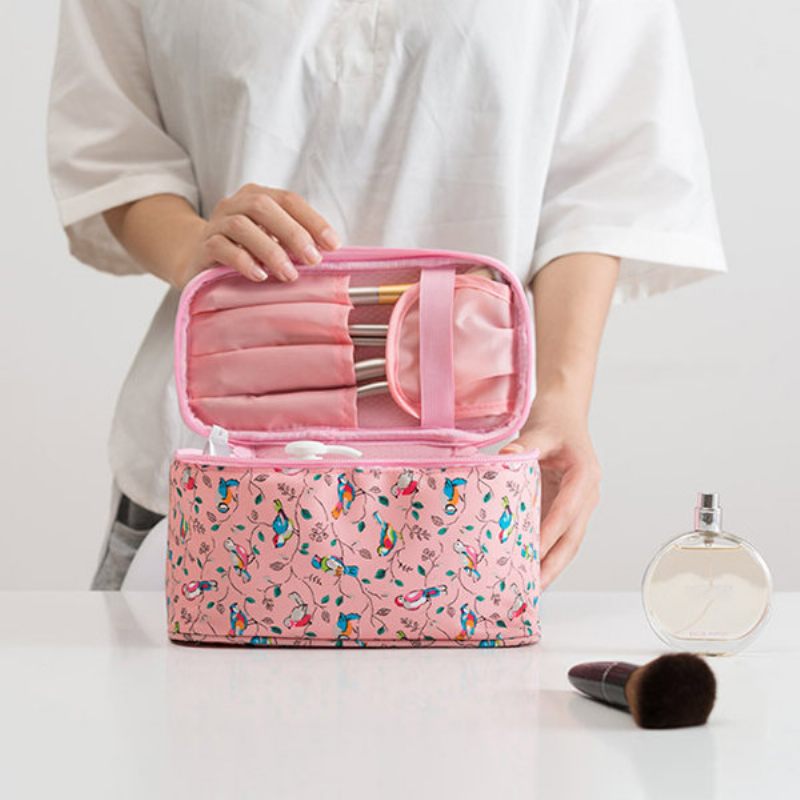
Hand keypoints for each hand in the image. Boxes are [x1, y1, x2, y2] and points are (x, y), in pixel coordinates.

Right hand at [178, 183, 340, 287]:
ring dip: (270, 250)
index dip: (312, 220)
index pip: (289, 200)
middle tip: (313, 260)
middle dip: (293, 233)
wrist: (196, 259)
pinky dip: (243, 261)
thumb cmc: (243, 250)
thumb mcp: (271, 241)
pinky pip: (221, 248)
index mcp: (258, 197)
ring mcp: (217, 224)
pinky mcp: (203, 246)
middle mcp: (236, 205)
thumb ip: (293, 242)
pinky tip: (259, 276)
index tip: (333, 245)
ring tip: (289, 274)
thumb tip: (327, 254)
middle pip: (264, 207)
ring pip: (241, 226)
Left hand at [500, 407, 600, 589]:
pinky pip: (557, 533)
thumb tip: (503, 459)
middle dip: (553, 564)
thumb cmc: (554, 419)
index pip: (566, 511)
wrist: (564, 410)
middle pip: (572, 537)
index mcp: (584, 476)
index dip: (549, 534)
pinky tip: (527, 567)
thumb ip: (523, 446)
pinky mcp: (566, 506)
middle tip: (533, 588)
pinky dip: (544, 551)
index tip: (532, 553)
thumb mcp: (539, 428)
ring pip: (567, 541)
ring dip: (550, 564)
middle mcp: (586, 494)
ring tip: (529, 589)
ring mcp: (578, 503)